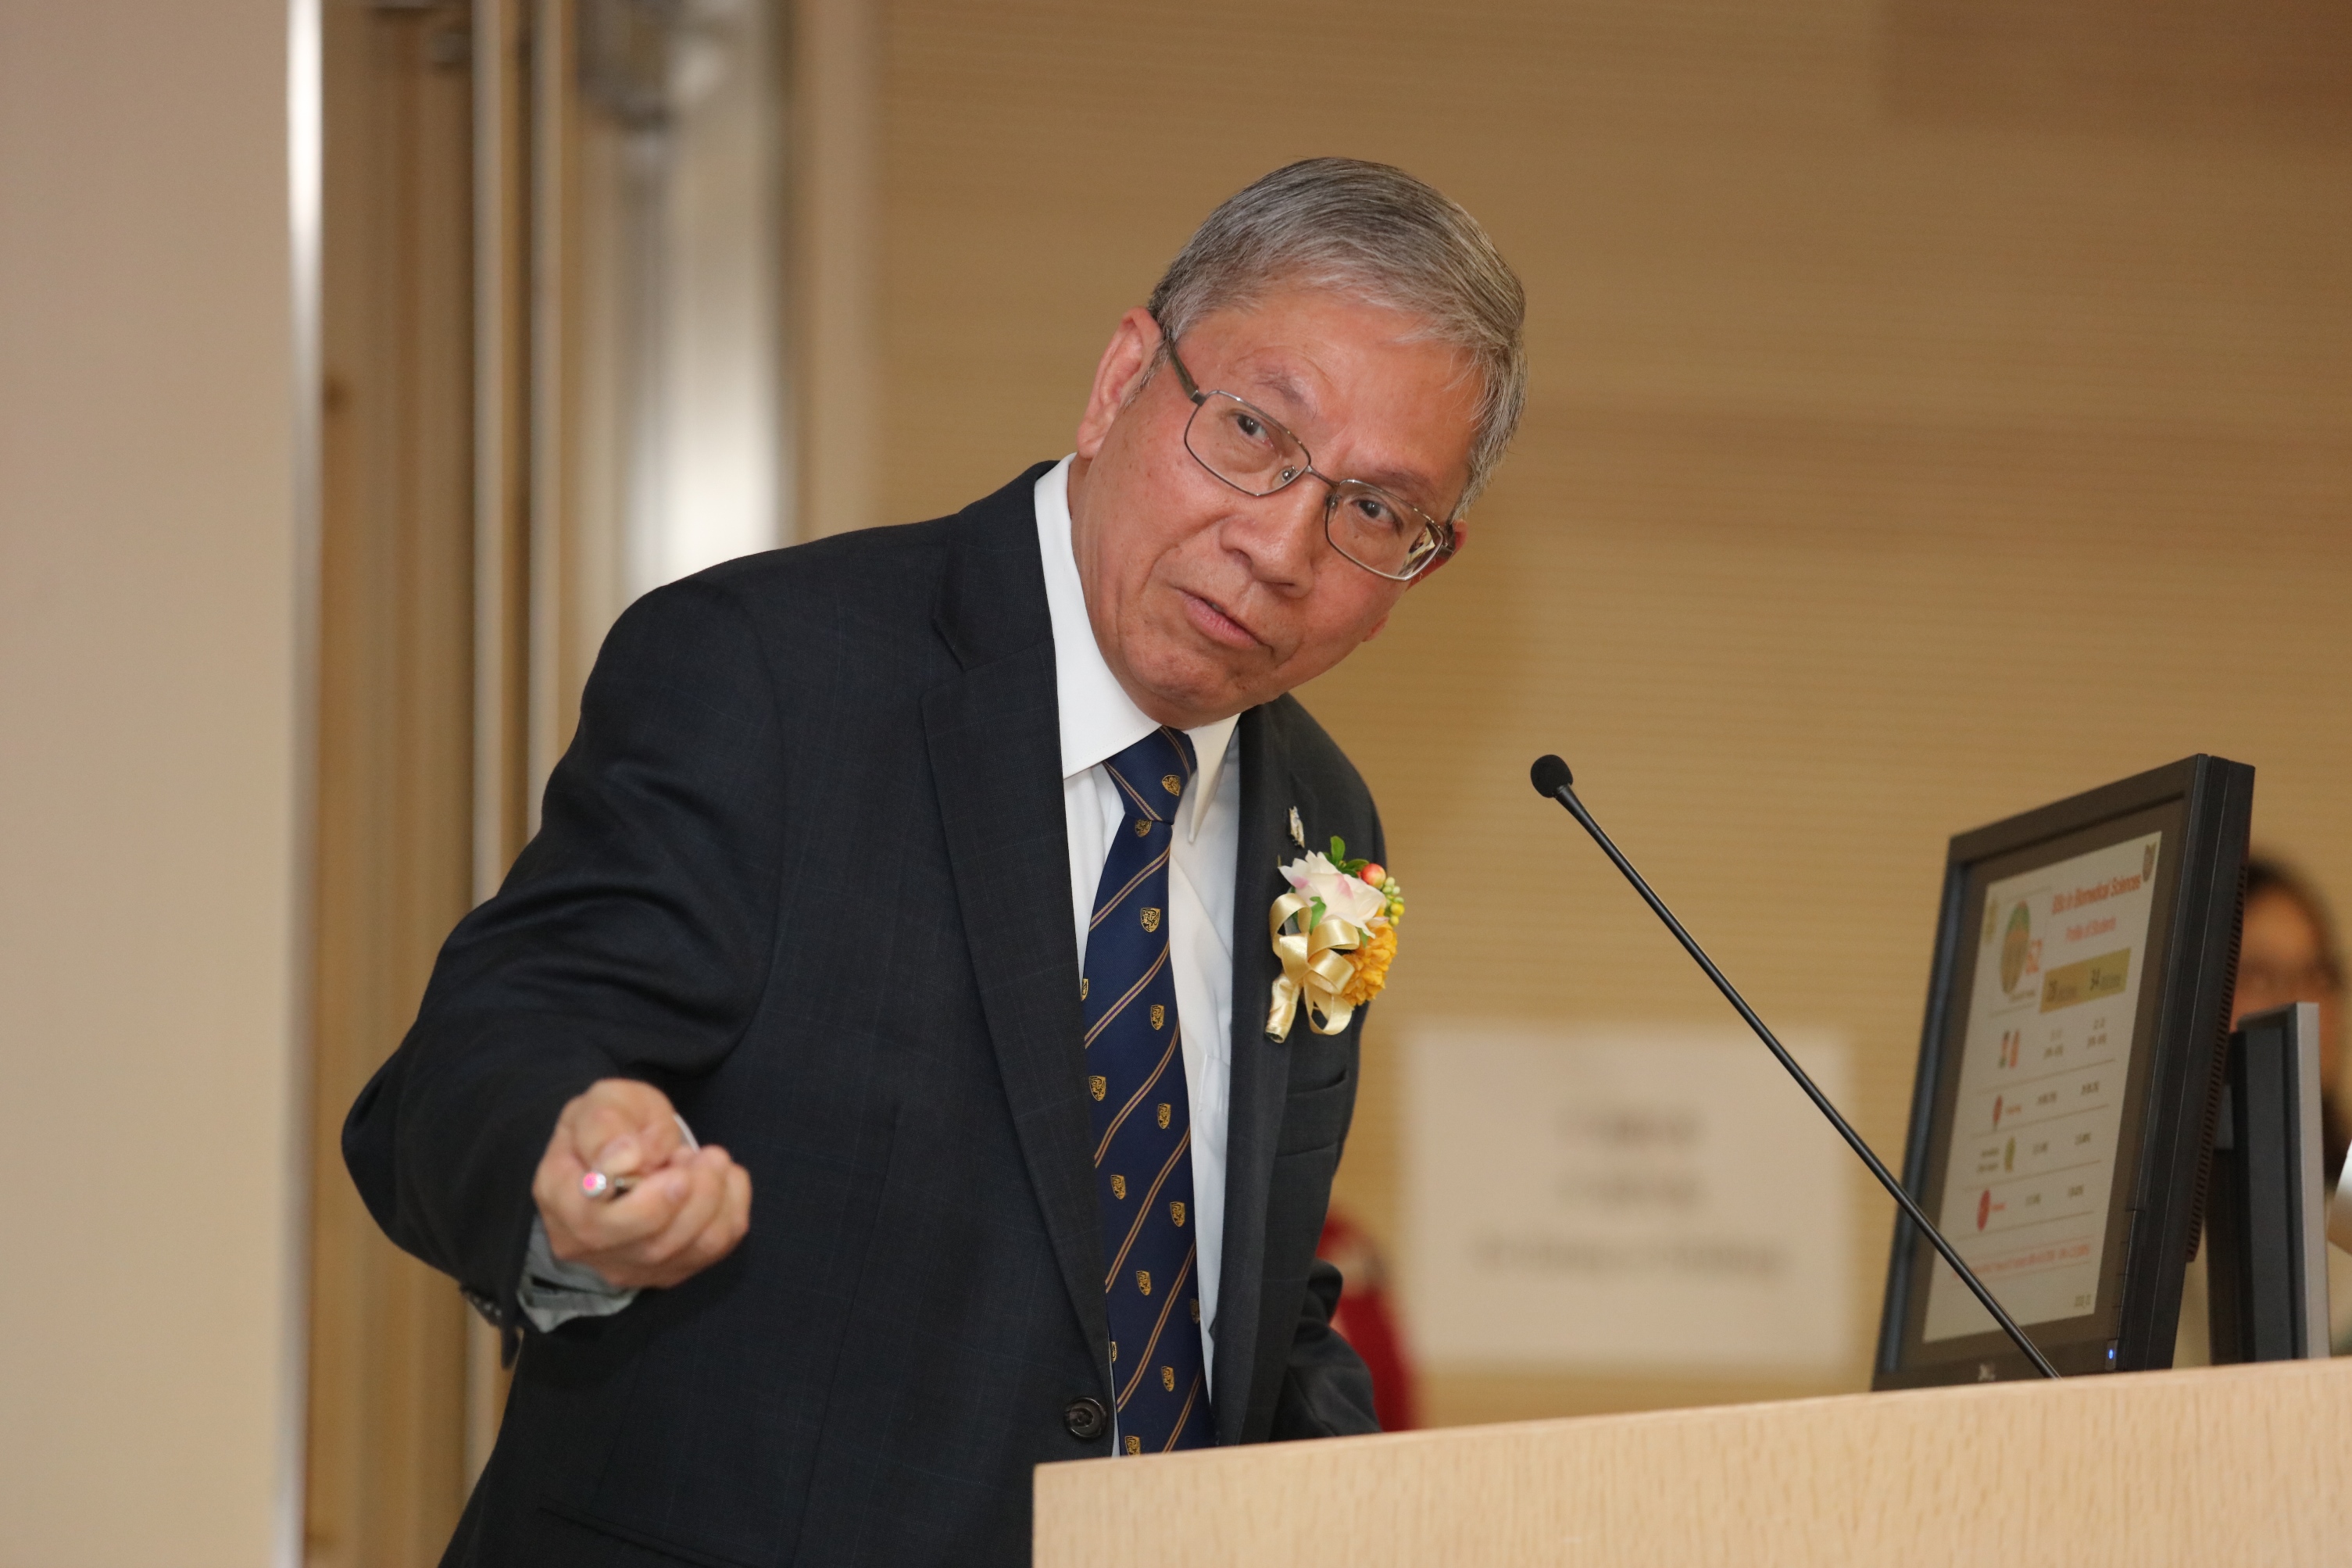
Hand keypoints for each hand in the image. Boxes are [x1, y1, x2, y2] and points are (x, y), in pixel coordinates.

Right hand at [531, 1078, 751, 1289]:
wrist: (626, 1149)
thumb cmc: (612, 1124)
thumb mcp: (602, 1103)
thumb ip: (605, 1127)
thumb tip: (624, 1161)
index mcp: (560, 1197)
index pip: (596, 1223)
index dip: (645, 1204)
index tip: (676, 1163)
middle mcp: (587, 1244)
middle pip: (651, 1246)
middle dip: (694, 1196)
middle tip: (707, 1155)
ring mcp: (629, 1264)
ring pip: (690, 1250)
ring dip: (716, 1200)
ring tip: (710, 1161)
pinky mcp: (668, 1269)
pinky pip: (716, 1250)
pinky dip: (731, 1207)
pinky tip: (720, 1179)